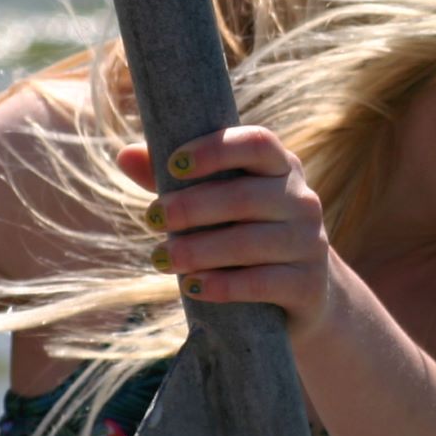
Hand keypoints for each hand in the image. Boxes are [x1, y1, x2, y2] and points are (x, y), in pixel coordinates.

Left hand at [118, 126, 334, 342]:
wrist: (302, 292)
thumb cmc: (246, 233)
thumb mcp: (217, 202)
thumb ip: (175, 179)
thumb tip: (124, 155)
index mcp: (281, 167)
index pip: (256, 143)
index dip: (214, 150)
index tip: (174, 165)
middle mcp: (303, 199)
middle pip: (244, 196)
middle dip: (190, 207)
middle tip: (151, 219)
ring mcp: (310, 243)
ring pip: (249, 242)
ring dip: (197, 250)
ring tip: (161, 259)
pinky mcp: (308, 284)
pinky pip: (261, 282)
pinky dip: (222, 285)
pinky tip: (192, 286)